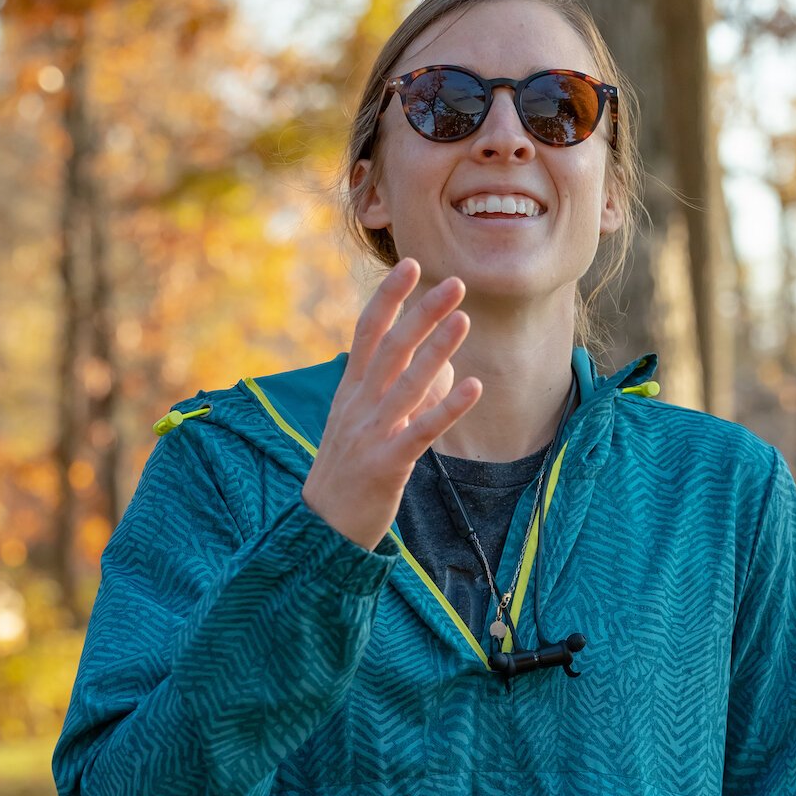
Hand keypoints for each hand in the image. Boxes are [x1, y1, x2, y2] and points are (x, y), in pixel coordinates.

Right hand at [301, 258, 483, 551]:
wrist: (321, 530)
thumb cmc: (346, 476)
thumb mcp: (355, 426)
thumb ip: (382, 394)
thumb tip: (422, 365)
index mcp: (349, 394)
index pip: (366, 333)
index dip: (388, 298)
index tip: (410, 265)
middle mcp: (358, 407)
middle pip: (391, 349)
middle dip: (421, 312)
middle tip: (454, 282)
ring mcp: (371, 434)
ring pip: (407, 383)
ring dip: (437, 349)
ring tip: (465, 320)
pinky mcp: (388, 464)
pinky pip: (422, 430)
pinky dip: (448, 407)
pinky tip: (474, 387)